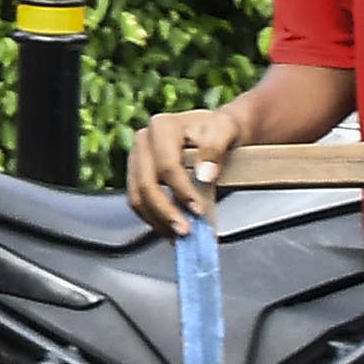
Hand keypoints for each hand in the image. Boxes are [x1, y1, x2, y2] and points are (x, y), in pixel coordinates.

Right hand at [125, 106, 245, 235]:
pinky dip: (153, 219)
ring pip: (138, 197)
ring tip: (179, 236)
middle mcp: (143, 141)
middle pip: (147, 184)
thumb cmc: (221, 130)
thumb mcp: (226, 131)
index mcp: (162, 127)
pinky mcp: (137, 174)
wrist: (216, 131)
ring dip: (157, 220)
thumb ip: (215, 149)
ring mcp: (137, 158)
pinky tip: (171, 229)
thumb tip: (203, 175)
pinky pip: (139, 201)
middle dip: (165, 212)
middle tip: (185, 231)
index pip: (167, 166)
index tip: (199, 210)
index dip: (182, 191)